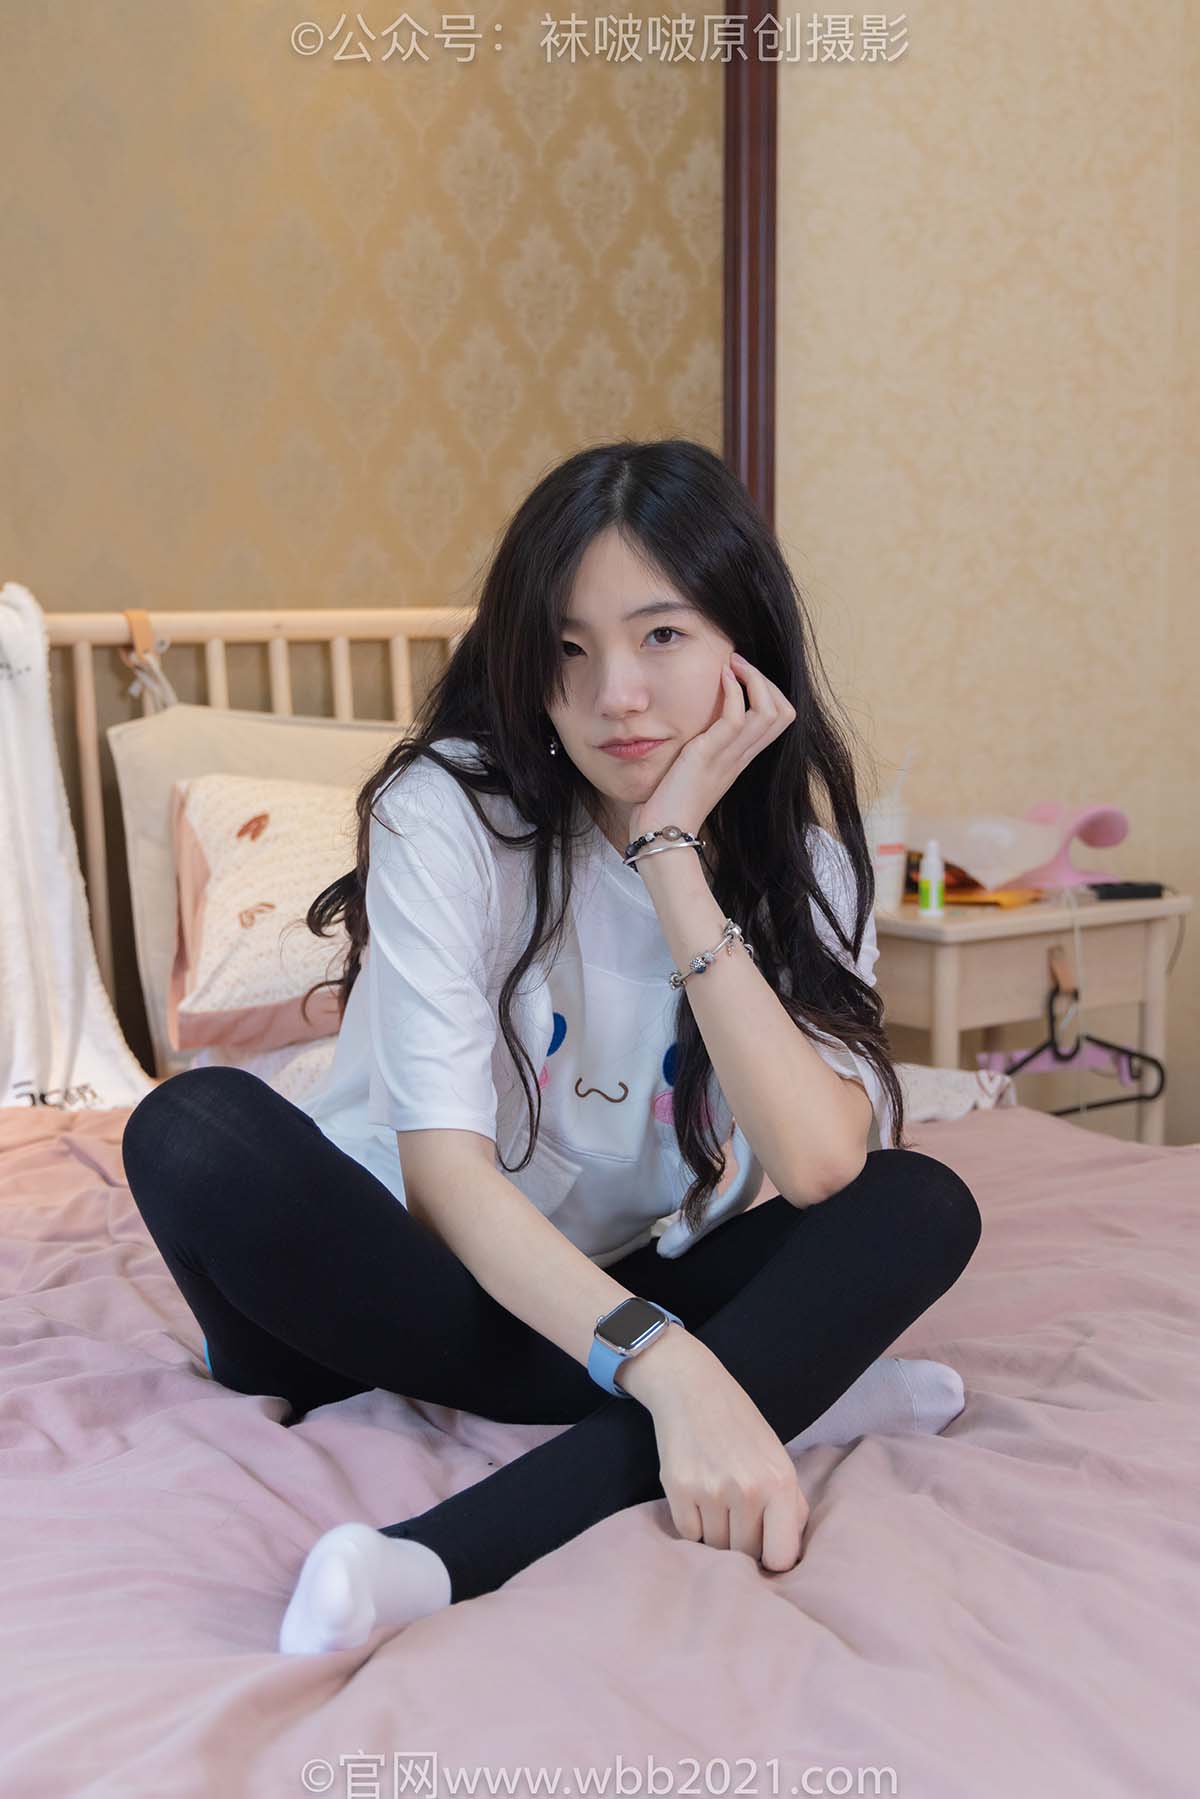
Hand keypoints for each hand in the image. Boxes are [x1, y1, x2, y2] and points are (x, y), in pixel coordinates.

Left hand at [628, 651, 796, 845]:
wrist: (663, 832)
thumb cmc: (671, 804)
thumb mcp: (693, 767)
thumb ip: (702, 746)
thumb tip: (692, 724)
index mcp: (741, 758)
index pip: (779, 719)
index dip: (770, 691)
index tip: (743, 675)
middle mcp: (742, 756)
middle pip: (784, 712)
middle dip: (767, 680)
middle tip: (740, 663)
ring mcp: (730, 755)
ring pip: (770, 710)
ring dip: (755, 678)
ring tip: (733, 663)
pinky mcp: (710, 754)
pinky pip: (737, 716)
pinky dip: (733, 690)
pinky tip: (720, 676)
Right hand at [645, 1338, 809, 1572]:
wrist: (693, 1388)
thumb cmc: (741, 1426)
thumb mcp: (777, 1459)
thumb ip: (791, 1505)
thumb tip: (790, 1555)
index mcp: (780, 1482)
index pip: (781, 1558)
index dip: (773, 1557)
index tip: (765, 1546)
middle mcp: (748, 1489)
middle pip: (745, 1554)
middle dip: (742, 1542)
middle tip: (737, 1514)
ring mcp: (711, 1490)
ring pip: (716, 1546)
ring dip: (716, 1532)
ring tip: (717, 1499)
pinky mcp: (679, 1489)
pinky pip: (689, 1534)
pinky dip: (693, 1523)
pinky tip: (697, 1496)